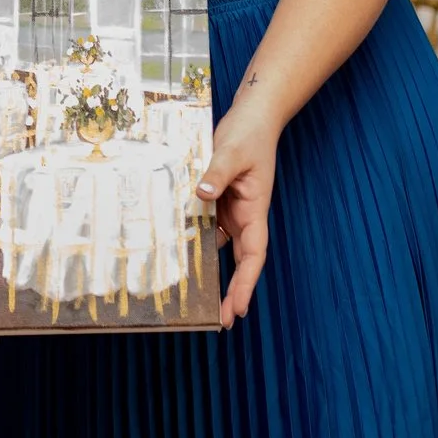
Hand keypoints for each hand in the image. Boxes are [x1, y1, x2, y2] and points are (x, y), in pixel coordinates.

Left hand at [194, 102, 278, 327]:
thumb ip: (217, 173)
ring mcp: (231, 210)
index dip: (247, 282)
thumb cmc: (249, 134)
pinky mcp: (219, 201)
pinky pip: (209, 228)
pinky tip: (183, 258)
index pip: (254, 254)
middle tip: (222, 321)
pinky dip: (200, 245)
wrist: (252, 116)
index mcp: (255, 209)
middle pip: (241, 261)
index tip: (240, 308)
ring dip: (215, 273)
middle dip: (234, 291)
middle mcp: (244, 215)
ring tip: (201, 301)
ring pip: (224, 248)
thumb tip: (202, 195)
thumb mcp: (232, 152)